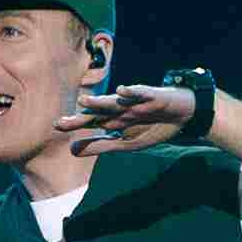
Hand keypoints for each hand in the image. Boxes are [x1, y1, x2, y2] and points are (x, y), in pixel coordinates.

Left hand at [61, 70, 215, 155]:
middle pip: (99, 111)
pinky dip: (133, 92)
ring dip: (101, 101)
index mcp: (115, 119)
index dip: (76, 124)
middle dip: (82, 116)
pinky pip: (142, 93)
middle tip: (63, 121)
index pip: (92, 121)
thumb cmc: (154, 126)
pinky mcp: (153, 96)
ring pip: (116, 101)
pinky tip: (123, 90)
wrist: (185, 115)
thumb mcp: (127, 143)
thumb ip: (101, 145)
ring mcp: (136, 102)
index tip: (57, 126)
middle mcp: (122, 108)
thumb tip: (72, 150)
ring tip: (84, 102)